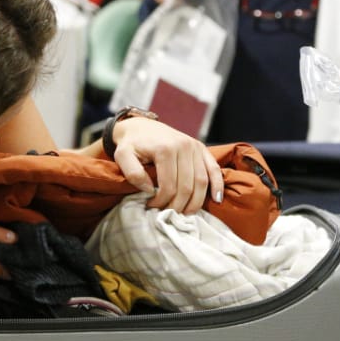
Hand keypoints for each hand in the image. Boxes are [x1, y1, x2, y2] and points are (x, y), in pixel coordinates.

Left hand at [97, 116, 223, 213]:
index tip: (151, 207)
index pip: (169, 186)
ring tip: (185, 213)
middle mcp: (184, 146)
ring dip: (196, 202)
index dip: (161, 201)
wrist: (141, 126)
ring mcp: (195, 147)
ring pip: (202, 182)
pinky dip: (217, 185)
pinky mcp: (201, 148)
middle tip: (168, 214)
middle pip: (187, 186)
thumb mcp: (122, 156)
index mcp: (165, 149)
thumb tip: (150, 190)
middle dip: (178, 205)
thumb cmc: (131, 144)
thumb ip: (132, 173)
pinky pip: (214, 169)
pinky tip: (216, 199)